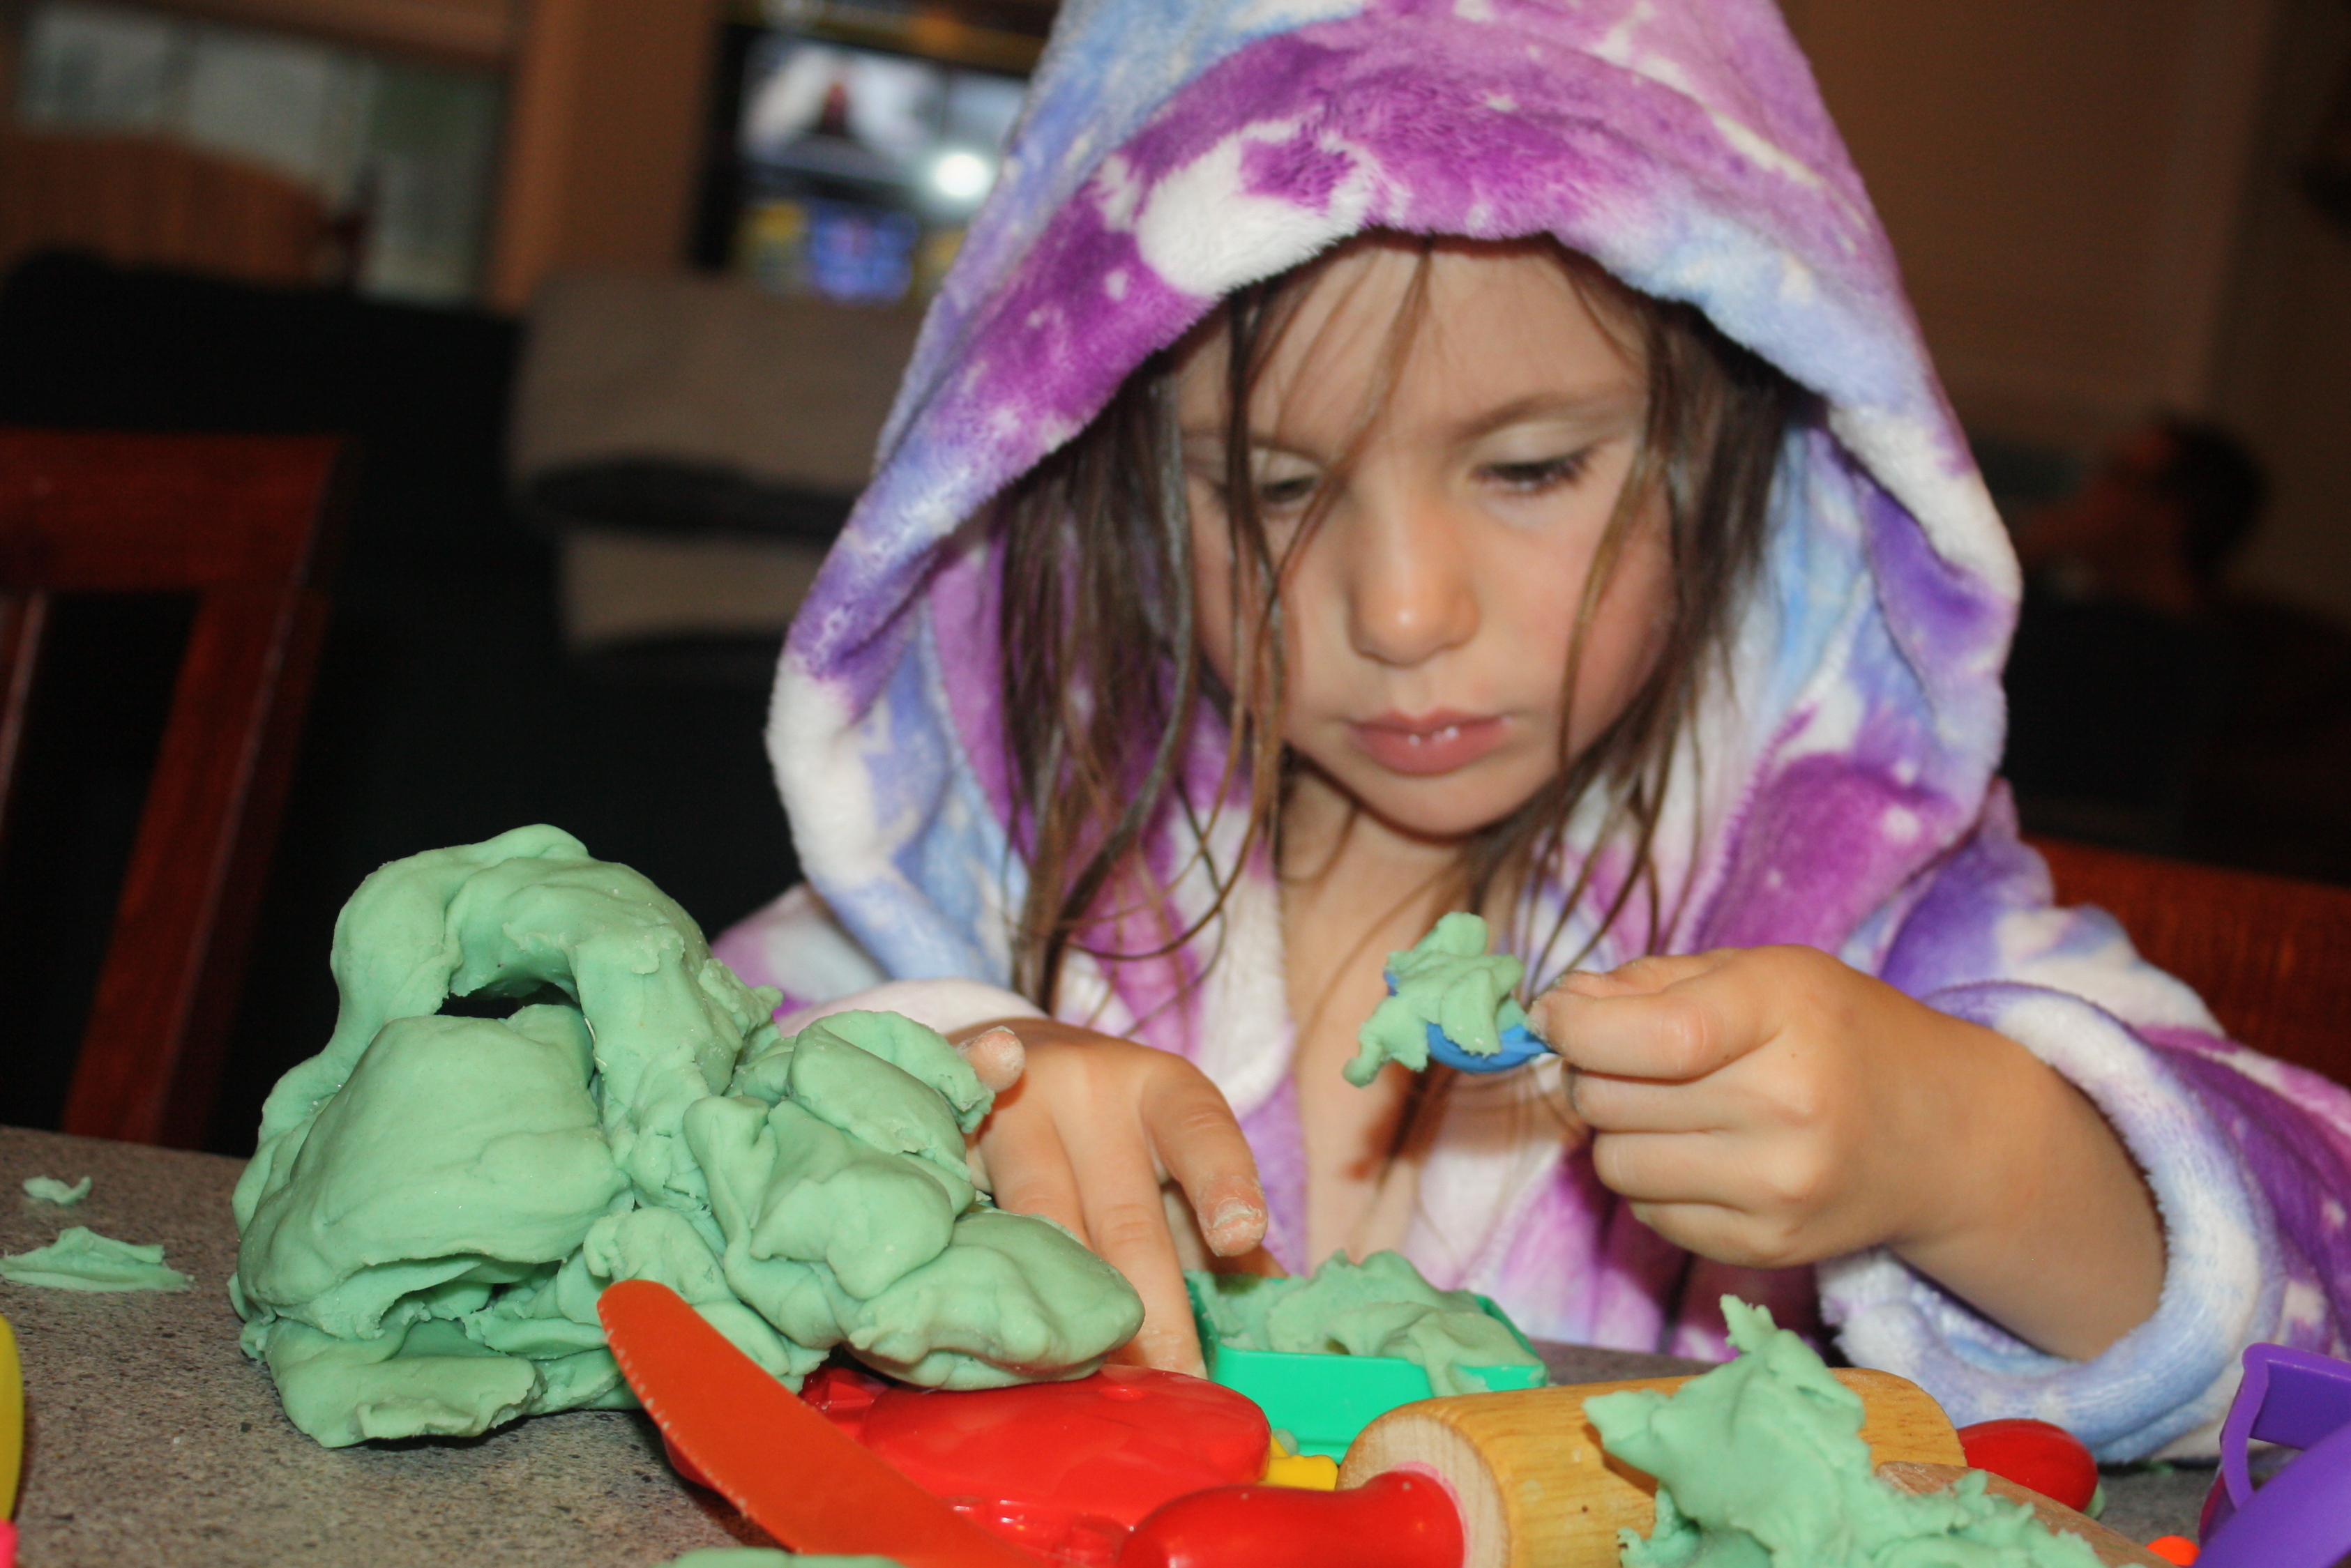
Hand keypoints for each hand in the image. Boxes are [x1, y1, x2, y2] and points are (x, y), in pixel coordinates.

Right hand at [952, 1019, 1266, 1373]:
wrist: (1007, 1058)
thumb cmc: (1114, 1132)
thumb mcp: (1176, 1155)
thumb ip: (1223, 1229)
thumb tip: (1281, 1317)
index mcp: (1163, 1090)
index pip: (1201, 1133)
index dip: (1222, 1183)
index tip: (1242, 1236)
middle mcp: (1087, 1089)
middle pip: (1125, 1217)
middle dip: (1152, 1316)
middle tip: (1176, 1387)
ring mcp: (1009, 1115)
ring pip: (1042, 1230)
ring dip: (1070, 1312)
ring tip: (1093, 1381)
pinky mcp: (946, 1146)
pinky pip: (972, 1229)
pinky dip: (989, 1282)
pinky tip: (996, 1326)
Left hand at [1531, 945, 2161, 1358]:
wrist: (1944, 1135)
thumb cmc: (1835, 1034)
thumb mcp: (1758, 973)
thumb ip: (1648, 984)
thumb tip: (1556, 1010)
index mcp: (1783, 1013)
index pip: (1646, 1034)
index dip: (1575, 1027)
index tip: (1558, 1017)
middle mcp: (1787, 1105)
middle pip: (1609, 1099)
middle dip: (1595, 1073)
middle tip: (1630, 1059)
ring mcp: (1780, 1187)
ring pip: (1614, 1165)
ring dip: (1618, 1133)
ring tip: (1670, 1108)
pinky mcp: (1769, 1246)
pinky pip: (1647, 1213)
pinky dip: (1653, 1182)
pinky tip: (1702, 1155)